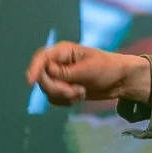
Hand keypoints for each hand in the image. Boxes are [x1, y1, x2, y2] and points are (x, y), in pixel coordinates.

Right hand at [27, 41, 151, 107]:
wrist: (121, 81)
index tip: (31, 81)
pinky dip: (67, 101)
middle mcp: (58, 63)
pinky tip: (80, 96)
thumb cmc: (108, 68)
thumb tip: (46, 71)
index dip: (34, 69)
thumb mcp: (88, 69)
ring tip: (82, 92)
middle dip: (58, 88)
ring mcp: (59, 77)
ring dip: (65, 96)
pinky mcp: (63, 88)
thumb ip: (66, 72)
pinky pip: (55, 99)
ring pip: (48, 91)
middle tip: (77, 91)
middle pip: (43, 78)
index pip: (42, 58)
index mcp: (63, 51)